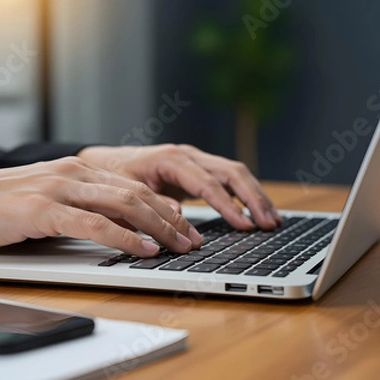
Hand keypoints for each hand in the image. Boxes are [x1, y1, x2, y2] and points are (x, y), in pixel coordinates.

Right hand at [0, 157, 202, 256]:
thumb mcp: (49, 199)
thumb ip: (83, 205)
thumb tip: (120, 224)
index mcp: (77, 169)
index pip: (133, 185)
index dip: (164, 206)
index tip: (185, 225)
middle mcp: (73, 172)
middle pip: (137, 193)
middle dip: (171, 218)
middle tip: (192, 239)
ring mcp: (58, 188)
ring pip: (123, 204)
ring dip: (157, 227)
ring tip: (179, 245)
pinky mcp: (42, 210)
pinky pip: (93, 224)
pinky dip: (124, 238)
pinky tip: (142, 250)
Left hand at [77, 144, 280, 229]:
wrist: (107, 163)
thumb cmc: (114, 175)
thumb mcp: (125, 191)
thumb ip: (150, 202)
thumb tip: (179, 215)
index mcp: (171, 158)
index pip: (207, 182)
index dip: (228, 204)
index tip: (244, 224)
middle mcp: (188, 155)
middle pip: (231, 172)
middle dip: (253, 198)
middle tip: (269, 224)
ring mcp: (195, 161)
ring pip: (235, 174)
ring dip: (256, 196)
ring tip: (272, 221)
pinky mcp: (198, 171)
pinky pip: (228, 180)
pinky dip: (246, 195)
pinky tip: (257, 213)